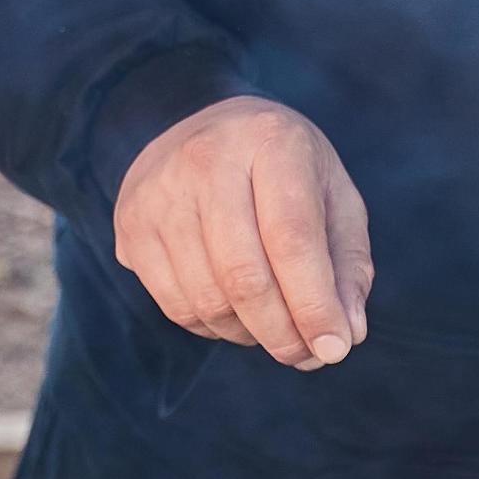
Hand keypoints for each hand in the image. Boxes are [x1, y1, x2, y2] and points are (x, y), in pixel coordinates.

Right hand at [113, 96, 371, 369]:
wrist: (198, 122)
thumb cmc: (282, 169)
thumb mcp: (332, 195)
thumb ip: (347, 263)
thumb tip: (346, 335)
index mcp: (271, 140)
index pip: (292, 239)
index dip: (314, 304)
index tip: (336, 348)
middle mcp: (207, 160)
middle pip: (244, 277)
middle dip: (281, 333)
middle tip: (305, 356)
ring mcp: (159, 194)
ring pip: (207, 300)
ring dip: (249, 333)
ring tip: (273, 328)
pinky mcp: (131, 225)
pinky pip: (176, 306)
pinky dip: (213, 327)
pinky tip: (235, 314)